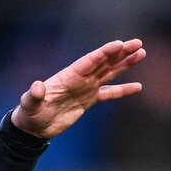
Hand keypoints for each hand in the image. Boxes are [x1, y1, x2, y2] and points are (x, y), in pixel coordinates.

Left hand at [11, 38, 145, 139]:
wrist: (33, 127)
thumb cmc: (29, 113)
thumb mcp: (29, 104)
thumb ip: (33, 95)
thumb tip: (37, 87)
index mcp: (68, 76)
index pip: (89, 61)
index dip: (104, 53)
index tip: (119, 44)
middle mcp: (79, 79)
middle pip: (104, 62)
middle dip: (120, 53)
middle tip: (138, 43)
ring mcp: (86, 88)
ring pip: (109, 73)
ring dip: (125, 64)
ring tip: (141, 53)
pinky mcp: (89, 100)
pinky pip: (109, 93)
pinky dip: (123, 90)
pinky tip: (138, 86)